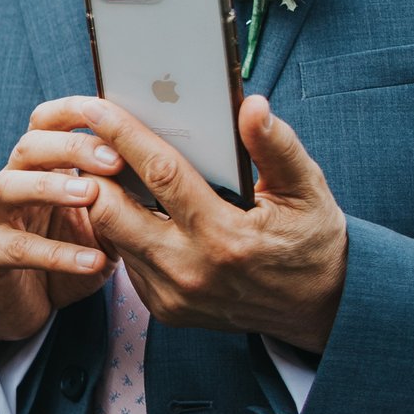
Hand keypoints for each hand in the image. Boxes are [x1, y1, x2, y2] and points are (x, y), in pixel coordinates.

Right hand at [0, 110, 117, 342]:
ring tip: (90, 195)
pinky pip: (16, 247)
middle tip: (113, 160)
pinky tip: (93, 261)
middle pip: (29, 146)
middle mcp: (12, 182)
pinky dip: (56, 254)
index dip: (72, 111)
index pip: (46, 121)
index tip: (110, 113)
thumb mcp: (103, 220)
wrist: (27, 304)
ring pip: (9, 186)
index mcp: (39, 167)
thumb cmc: (69, 253)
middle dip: (70, 146)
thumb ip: (121, 194)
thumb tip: (170, 168)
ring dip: (50, 186)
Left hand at [46, 93, 348, 352]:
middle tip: (94, 142)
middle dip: (96, 171)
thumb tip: (251, 106)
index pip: (160, 175)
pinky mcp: (164, 308)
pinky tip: (140, 210)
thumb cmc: (311, 241)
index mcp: (225, 238)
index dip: (123, 136)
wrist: (318, 308)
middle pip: (111, 210)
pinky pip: (126, 260)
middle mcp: (190, 270)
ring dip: (107, 200)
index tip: (97, 108)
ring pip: (111, 235)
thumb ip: (277, 147)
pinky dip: (125, 231)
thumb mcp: (307, 191)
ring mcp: (172, 294)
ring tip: (115, 170)